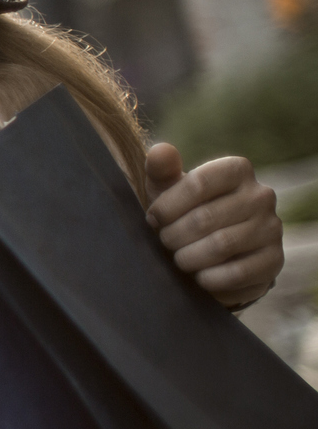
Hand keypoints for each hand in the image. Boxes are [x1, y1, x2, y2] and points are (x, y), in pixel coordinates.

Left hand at [144, 144, 283, 307]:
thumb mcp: (167, 190)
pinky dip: (208, 278)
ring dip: (188, 257)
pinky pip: (235, 273)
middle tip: (165, 242)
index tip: (153, 219)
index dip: (167, 206)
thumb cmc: (183, 213)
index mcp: (237, 169)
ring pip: (220, 246)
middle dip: (173, 235)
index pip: (198, 183)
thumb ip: (161, 170)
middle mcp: (262, 195)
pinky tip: (199, 275)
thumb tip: (161, 150)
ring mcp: (272, 228)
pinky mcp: (274, 260)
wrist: (210, 254)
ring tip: (179, 258)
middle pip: (204, 218)